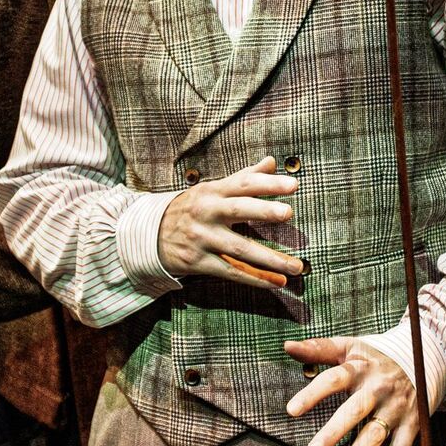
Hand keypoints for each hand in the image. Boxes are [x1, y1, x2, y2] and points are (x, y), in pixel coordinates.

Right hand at [155, 155, 302, 288]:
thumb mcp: (212, 189)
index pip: (243, 184)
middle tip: (288, 212)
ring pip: (239, 248)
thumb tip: (272, 161)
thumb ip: (244, 177)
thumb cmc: (191, 208)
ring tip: (296, 267)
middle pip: (238, 210)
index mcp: (212, 191)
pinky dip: (254, 279)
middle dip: (263, 211)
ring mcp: (202, 238)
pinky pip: (230, 271)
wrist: (148, 235)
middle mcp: (207, 212)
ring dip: (270, 259)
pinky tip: (276, 283)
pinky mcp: (197, 262)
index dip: (268, 183)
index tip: (293, 185)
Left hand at [284, 336, 438, 445]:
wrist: (424, 358)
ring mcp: (397, 408)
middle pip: (356, 410)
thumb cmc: (375, 358)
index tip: (292, 411)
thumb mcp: (350, 347)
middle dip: (335, 431)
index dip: (313, 393)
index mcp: (361, 367)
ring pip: (376, 435)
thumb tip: (287, 345)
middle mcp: (380, 388)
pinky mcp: (412, 425)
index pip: (334, 379)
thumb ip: (318, 349)